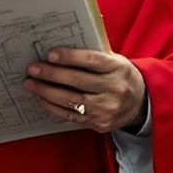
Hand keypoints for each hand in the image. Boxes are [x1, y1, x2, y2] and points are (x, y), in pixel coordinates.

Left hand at [24, 48, 145, 132]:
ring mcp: (107, 109)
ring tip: (31, 84)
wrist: (140, 102)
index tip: (50, 54)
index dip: (70, 57)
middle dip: (51, 75)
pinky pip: (71, 116)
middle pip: (77, 81)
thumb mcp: (115, 60)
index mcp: (118, 68)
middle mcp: (114, 89)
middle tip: (33, 69)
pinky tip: (42, 98)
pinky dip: (53, 107)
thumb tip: (60, 49)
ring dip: (47, 92)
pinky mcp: (99, 123)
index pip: (92, 61)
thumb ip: (93, 55)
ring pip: (71, 101)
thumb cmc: (120, 75)